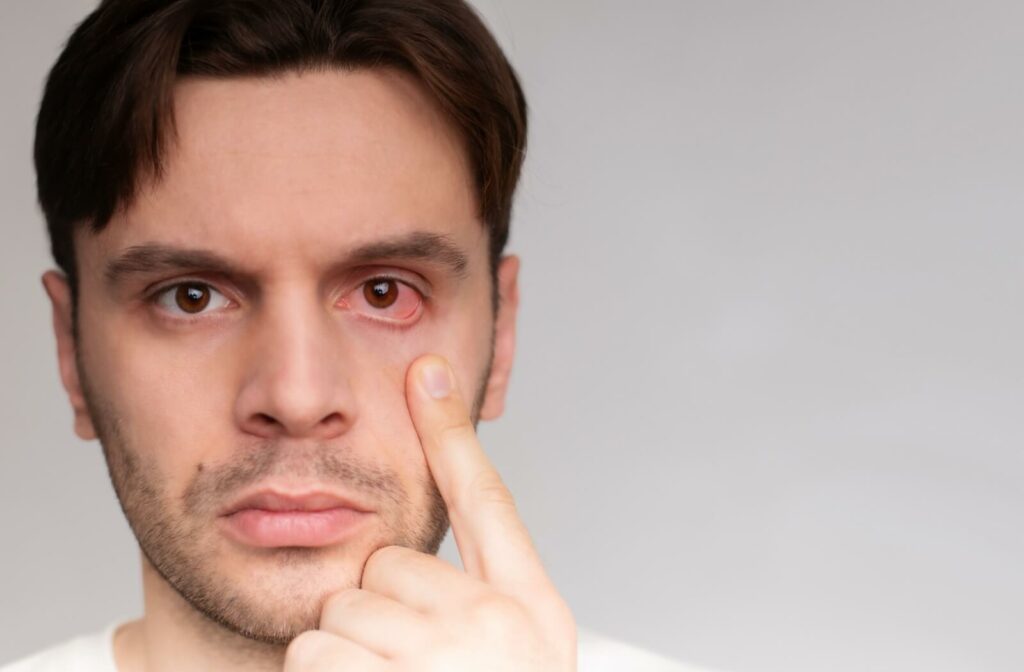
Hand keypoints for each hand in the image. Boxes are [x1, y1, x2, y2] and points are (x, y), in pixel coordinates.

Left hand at [283, 354, 576, 670]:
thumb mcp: (520, 659)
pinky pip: (311, 651)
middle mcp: (493, 624)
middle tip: (403, 666)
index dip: (451, 431)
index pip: (486, 499)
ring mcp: (440, 655)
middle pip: (387, 560)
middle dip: (379, 610)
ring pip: (340, 607)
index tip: (427, 370)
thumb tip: (408, 563)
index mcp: (532, 612)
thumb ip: (482, 604)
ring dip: (346, 653)